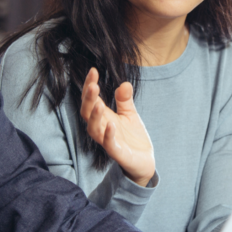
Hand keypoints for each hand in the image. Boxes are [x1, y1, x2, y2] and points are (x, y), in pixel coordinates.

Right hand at [80, 67, 154, 185]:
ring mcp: (108, 141)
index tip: (93, 70)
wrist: (144, 160)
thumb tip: (124, 83)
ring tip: (98, 103)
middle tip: (93, 85)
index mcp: (103, 117)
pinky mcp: (118, 153)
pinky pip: (109, 145)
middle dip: (88, 99)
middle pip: (87, 113)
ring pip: (94, 129)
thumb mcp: (130, 114)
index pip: (91, 100)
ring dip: (95, 116)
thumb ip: (125, 100)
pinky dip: (108, 135)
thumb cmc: (132, 137)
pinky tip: (111, 125)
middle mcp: (102, 128)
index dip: (90, 86)